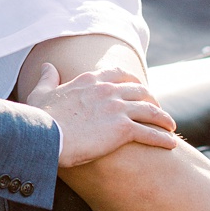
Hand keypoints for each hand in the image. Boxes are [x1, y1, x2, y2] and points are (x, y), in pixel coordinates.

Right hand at [27, 64, 178, 167]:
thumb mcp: (40, 93)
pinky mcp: (123, 128)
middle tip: (157, 111)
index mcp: (90, 80)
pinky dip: (163, 138)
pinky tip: (170, 144)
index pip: (119, 74)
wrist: (43, 136)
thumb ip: (47, 78)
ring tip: (170, 127)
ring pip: (151, 111)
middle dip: (152, 100)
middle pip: (141, 91)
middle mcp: (107, 90)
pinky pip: (151, 133)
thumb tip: (47, 66)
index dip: (133, 81)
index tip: (139, 90)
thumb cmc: (39, 117)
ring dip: (164, 119)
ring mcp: (117, 108)